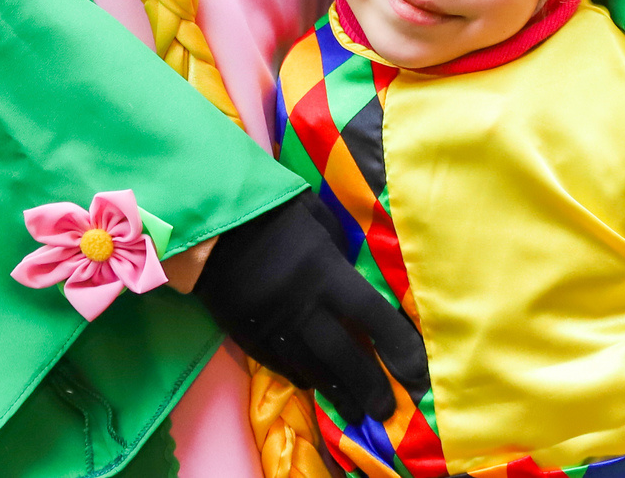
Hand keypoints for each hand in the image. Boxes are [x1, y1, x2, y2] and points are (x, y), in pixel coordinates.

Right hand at [191, 194, 428, 423]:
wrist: (207, 227)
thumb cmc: (268, 212)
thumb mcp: (315, 215)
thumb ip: (338, 248)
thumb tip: (353, 274)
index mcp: (325, 272)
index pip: (373, 316)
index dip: (398, 346)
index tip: (417, 371)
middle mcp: (305, 307)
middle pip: (345, 356)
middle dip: (370, 387)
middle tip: (389, 411)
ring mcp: (276, 326)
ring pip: (314, 369)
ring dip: (339, 393)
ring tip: (359, 413)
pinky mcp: (251, 337)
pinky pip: (283, 365)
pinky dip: (304, 377)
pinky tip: (318, 386)